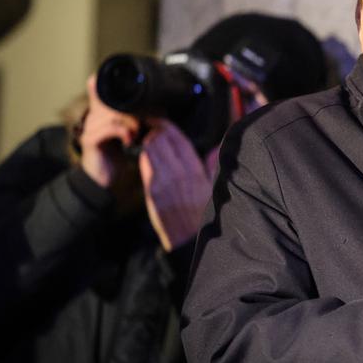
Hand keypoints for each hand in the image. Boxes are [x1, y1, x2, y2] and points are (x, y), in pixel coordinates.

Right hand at [78, 75, 139, 187]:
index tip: (120, 87)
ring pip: (115, 115)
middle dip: (135, 112)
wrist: (102, 177)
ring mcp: (90, 127)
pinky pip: (110, 128)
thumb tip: (153, 105)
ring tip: (137, 135)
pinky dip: (124, 133)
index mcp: (100, 112)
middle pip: (115, 103)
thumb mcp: (126, 131)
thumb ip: (132, 117)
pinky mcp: (90, 140)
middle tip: (146, 123)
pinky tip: (129, 141)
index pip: (100, 90)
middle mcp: (92, 116)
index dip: (107, 83)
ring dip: (132, 124)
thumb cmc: (116, 153)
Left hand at [138, 118, 215, 251]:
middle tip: (152, 126)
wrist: (189, 240)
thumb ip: (213, 166)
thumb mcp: (214, 189)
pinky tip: (144, 153)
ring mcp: (165, 182)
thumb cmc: (203, 215)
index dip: (169, 128)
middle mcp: (180, 174)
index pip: (180, 141)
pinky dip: (144, 155)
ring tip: (148, 138)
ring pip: (151, 150)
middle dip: (156, 131)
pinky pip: (146, 165)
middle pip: (163, 141)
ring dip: (148, 142)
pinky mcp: (153, 192)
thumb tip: (217, 149)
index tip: (163, 122)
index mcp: (196, 172)